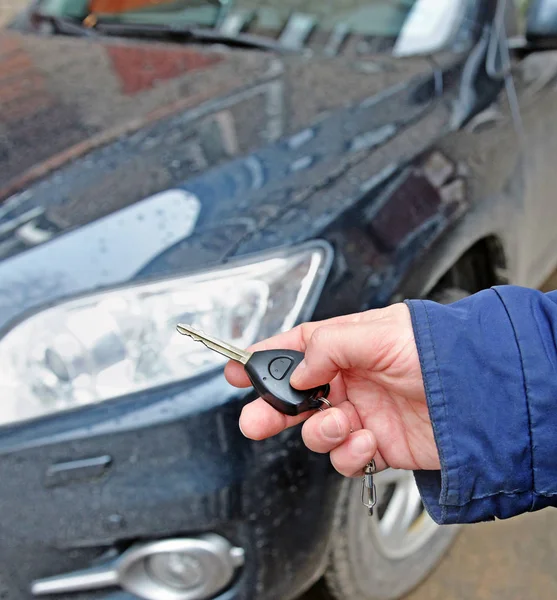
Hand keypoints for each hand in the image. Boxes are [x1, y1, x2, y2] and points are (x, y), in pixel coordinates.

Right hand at [224, 304, 439, 477]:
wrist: (480, 397)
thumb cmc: (438, 351)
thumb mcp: (380, 334)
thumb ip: (330, 347)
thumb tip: (300, 369)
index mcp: (349, 345)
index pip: (297, 348)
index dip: (266, 358)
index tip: (238, 368)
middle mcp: (352, 379)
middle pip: (297, 396)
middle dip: (273, 408)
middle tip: (255, 419)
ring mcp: (362, 413)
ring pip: (316, 430)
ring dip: (320, 431)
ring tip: (339, 423)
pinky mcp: (376, 444)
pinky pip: (345, 456)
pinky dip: (349, 453)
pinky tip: (365, 441)